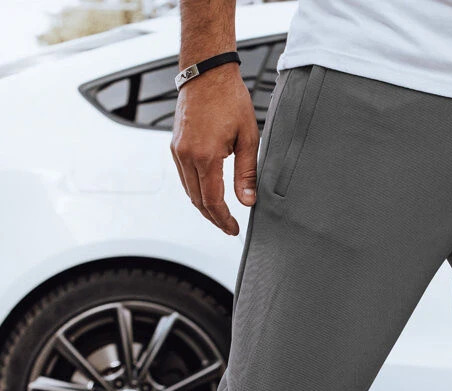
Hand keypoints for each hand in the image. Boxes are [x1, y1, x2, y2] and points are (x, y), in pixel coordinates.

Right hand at [170, 64, 258, 235]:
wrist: (206, 72)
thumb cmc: (230, 99)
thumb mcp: (248, 138)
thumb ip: (247, 173)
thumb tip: (248, 201)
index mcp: (205, 155)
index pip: (212, 201)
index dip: (223, 219)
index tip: (234, 229)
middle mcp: (186, 155)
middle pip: (197, 200)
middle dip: (213, 218)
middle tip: (228, 227)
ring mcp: (178, 150)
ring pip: (189, 191)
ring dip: (203, 207)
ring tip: (220, 215)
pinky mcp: (175, 145)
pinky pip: (184, 177)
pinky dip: (195, 191)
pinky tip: (208, 195)